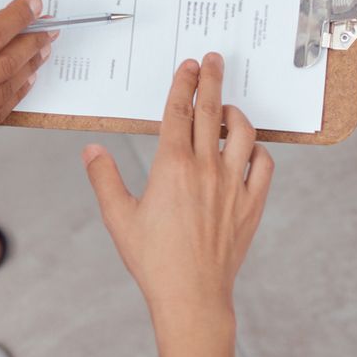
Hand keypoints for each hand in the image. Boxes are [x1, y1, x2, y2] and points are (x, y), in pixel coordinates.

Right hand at [82, 53, 274, 331]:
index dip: (183, 83)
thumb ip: (104, 179)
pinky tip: (248, 150)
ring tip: (226, 108)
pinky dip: (258, 150)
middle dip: (211, 79)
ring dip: (235, 113)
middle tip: (212, 60)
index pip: (178, 110)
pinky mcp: (252, 203)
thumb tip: (91, 150)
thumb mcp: (119, 218)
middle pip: (211, 109)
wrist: (192, 296)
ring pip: (242, 132)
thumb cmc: (154, 261)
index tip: (188, 65)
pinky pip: (264, 165)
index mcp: (172, 166)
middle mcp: (206, 168)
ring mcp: (233, 184)